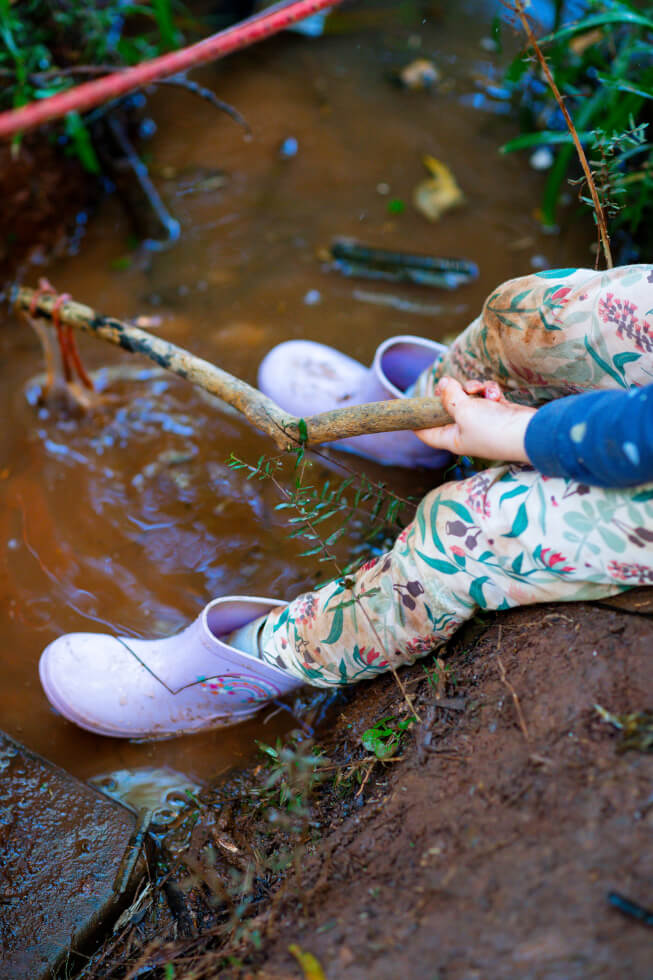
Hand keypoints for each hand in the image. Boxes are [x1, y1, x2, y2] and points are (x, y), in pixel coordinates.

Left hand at [415, 377, 535, 461]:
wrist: (527, 431)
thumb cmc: (493, 428)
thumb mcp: (463, 411)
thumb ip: (450, 396)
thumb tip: (443, 383)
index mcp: (451, 439)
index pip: (426, 434)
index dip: (417, 421)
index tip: (410, 406)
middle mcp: (464, 431)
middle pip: (446, 409)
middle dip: (450, 393)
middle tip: (451, 385)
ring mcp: (481, 421)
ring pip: (467, 397)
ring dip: (473, 388)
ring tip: (480, 390)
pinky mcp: (496, 411)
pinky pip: (485, 396)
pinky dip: (489, 391)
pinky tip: (496, 395)